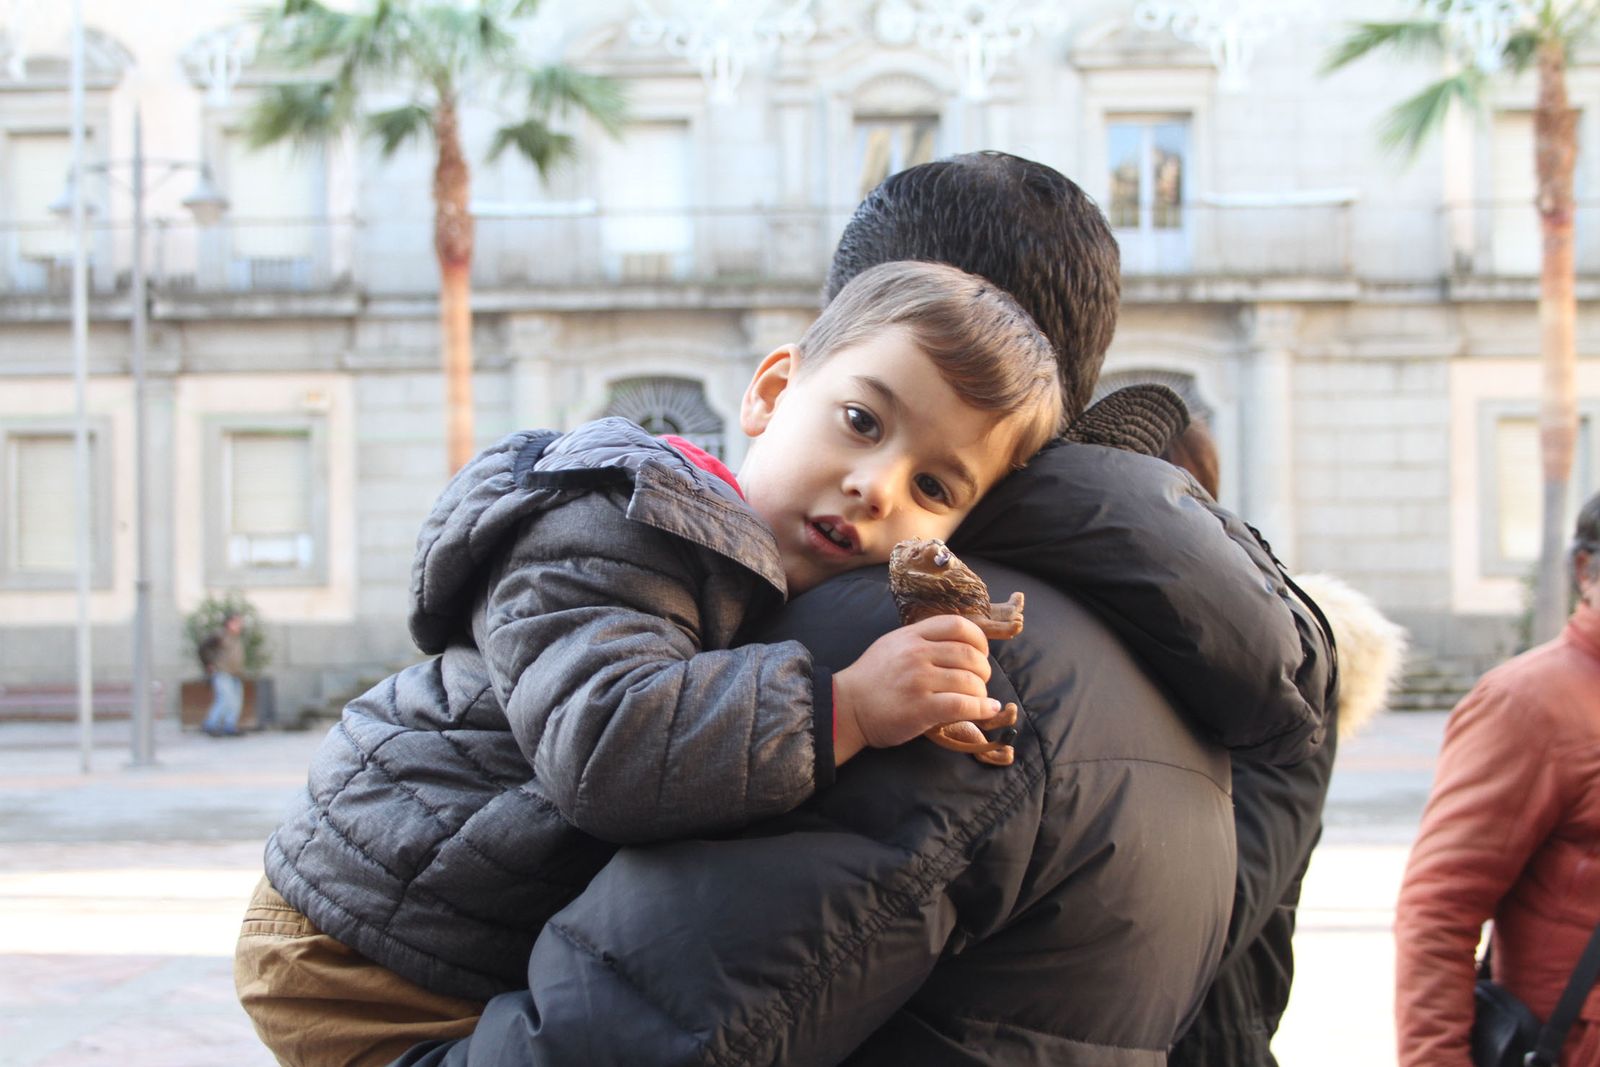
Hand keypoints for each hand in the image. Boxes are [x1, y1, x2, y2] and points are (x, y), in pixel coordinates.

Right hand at [833, 615, 1001, 764]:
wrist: (845, 707)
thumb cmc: (871, 679)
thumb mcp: (892, 645)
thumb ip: (921, 639)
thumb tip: (959, 642)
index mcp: (911, 635)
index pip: (958, 625)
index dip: (979, 639)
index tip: (982, 653)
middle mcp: (916, 654)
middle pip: (969, 654)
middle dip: (984, 669)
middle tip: (981, 680)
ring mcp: (918, 680)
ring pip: (970, 680)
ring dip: (982, 691)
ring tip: (980, 698)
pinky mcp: (920, 708)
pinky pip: (962, 705)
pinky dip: (982, 708)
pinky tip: (988, 710)